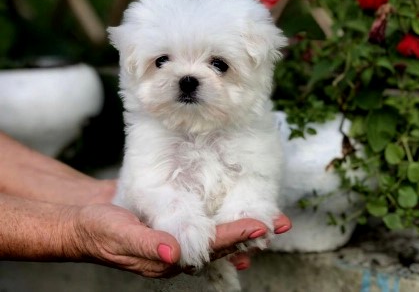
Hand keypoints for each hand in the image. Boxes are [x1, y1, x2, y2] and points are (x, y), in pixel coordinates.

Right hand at [69, 203, 290, 277]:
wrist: (87, 220)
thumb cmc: (99, 230)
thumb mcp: (118, 235)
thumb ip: (145, 245)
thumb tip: (174, 253)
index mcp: (170, 258)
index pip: (211, 247)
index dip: (237, 236)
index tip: (262, 226)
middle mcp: (181, 251)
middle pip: (224, 243)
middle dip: (253, 232)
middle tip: (283, 222)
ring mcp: (182, 236)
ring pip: (221, 233)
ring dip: (245, 223)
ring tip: (273, 217)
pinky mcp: (180, 221)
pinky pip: (209, 220)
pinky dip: (227, 215)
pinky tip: (241, 206)